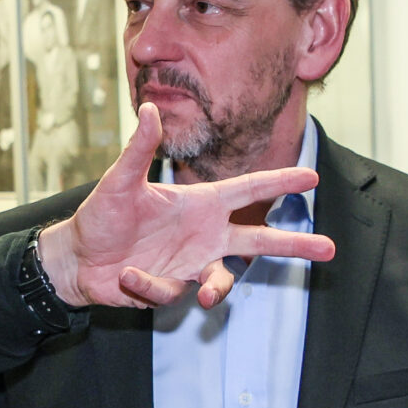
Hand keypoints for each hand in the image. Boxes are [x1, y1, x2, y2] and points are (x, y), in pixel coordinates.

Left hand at [34, 104, 333, 309]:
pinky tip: (129, 274)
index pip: (248, 190)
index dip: (280, 182)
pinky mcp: (172, 288)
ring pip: (224, 279)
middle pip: (259, 241)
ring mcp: (191, 263)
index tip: (312, 176)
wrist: (78, 259)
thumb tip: (150, 109)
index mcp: (200, 203)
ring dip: (220, 289)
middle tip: (329, 249)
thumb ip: (138, 150)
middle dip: (294, 245)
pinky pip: (172, 291)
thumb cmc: (100, 216)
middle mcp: (204, 234)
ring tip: (210, 298)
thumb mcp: (119, 181)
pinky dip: (150, 284)